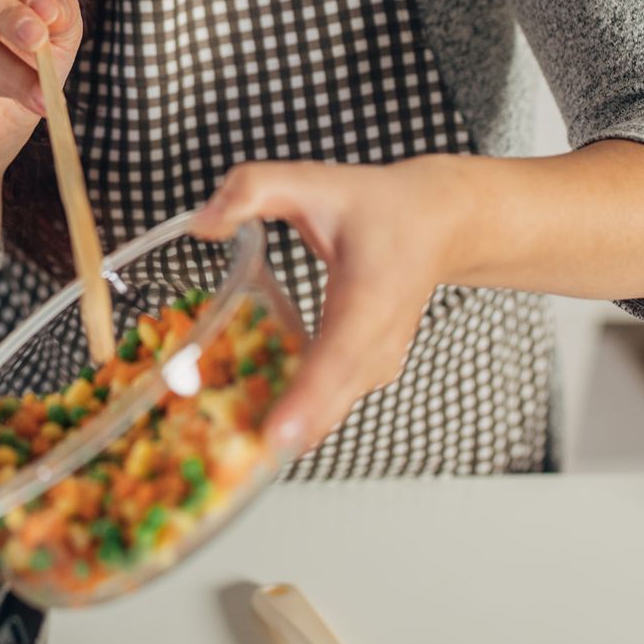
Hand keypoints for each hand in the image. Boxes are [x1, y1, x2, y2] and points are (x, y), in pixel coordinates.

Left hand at [192, 155, 473, 461]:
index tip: (276, 438)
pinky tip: (244, 427)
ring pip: (327, 415)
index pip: (338, 358)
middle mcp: (378, 345)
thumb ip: (252, 189)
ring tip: (220, 453)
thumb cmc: (380, 205)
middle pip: (329, 406)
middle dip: (277, 437)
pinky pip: (326, 407)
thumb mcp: (312, 180)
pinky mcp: (366, 375)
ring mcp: (376, 367)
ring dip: (280, 434)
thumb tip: (201, 223)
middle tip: (220, 463)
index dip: (307, 400)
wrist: (442, 224)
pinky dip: (291, 420)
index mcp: (368, 299)